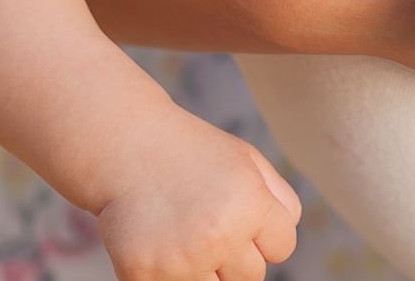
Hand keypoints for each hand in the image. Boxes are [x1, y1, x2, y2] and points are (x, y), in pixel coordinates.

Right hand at [95, 120, 300, 280]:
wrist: (127, 146)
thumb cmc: (192, 155)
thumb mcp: (247, 160)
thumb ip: (282, 200)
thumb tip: (287, 240)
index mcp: (251, 204)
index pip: (282, 249)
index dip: (261, 233)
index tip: (236, 213)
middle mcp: (219, 234)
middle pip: (251, 277)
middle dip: (233, 254)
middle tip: (205, 221)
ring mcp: (181, 258)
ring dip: (203, 268)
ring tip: (183, 233)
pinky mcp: (145, 274)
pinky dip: (167, 274)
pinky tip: (158, 243)